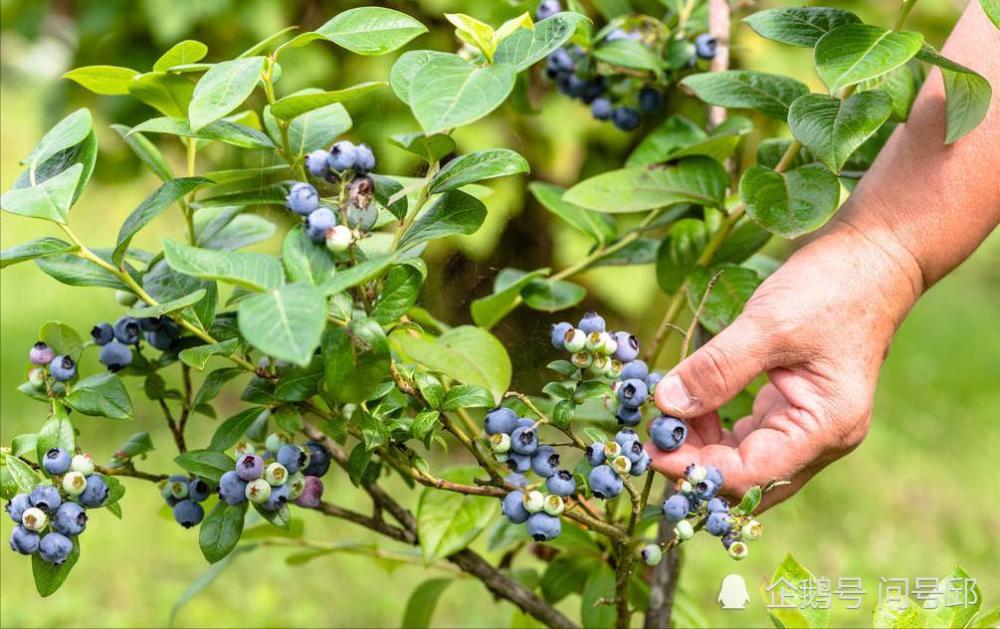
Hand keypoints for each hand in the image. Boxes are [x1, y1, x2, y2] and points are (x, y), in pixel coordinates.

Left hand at [646, 221, 923, 510]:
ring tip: (663, 420)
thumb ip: (717, 369)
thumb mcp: (767, 325)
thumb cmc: (831, 288)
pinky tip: (690, 407)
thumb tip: (666, 404)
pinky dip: (716, 429)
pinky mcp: (796, 408)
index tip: (650, 450)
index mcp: (826, 427)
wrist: (875, 258)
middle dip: (697, 465)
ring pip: (746, 460)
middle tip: (647, 440)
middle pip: (749, 479)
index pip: (752, 476)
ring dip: (703, 448)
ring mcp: (810, 426)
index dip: (697, 469)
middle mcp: (822, 439)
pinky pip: (750, 436)